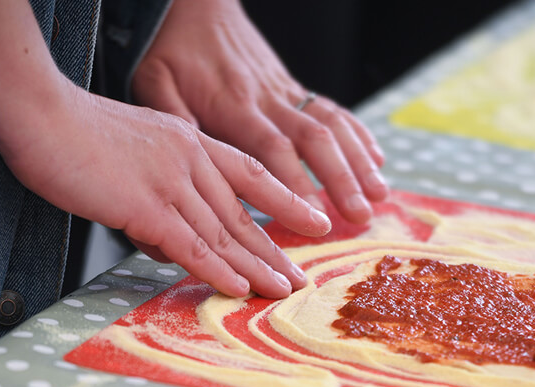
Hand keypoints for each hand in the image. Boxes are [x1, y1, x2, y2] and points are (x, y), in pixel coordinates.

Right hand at [2, 85, 330, 298]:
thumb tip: (166, 238)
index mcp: (188, 140)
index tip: (313, 218)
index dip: (285, 199)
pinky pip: (191, 245)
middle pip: (243, 212)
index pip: (250, 171)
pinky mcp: (146, 206)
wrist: (39, 112)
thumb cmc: (72, 131)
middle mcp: (189, 159)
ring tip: (282, 291)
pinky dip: (217, 271)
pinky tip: (239, 288)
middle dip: (274, 250)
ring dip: (256, 268)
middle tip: (299, 278)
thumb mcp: (131, 151)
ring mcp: (170, 182)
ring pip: (224, 233)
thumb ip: (156, 187)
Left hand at [131, 0, 387, 224]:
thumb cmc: (171, 51)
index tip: (315, 218)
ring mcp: (285, 92)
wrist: (196, 6)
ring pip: (331, 126)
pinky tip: (377, 160)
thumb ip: (171, 118)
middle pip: (314, 140)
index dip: (297, 183)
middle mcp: (267, 99)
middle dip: (342, 180)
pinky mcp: (293, 88)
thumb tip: (189, 160)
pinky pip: (332, 109)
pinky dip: (358, 135)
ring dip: (359, 162)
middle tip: (361, 217)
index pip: (272, 148)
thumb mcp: (154, 81)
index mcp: (233, 106)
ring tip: (380, 196)